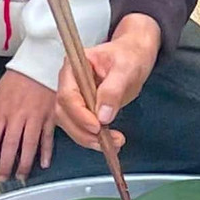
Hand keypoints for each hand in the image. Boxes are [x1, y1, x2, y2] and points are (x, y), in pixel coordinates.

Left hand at [0, 70, 54, 183]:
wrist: (39, 64)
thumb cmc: (17, 79)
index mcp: (2, 111)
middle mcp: (17, 116)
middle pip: (9, 146)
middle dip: (5, 166)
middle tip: (2, 179)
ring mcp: (35, 116)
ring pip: (29, 145)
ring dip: (24, 163)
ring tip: (20, 176)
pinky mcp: (50, 115)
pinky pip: (48, 137)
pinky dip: (46, 151)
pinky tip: (43, 163)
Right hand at [55, 14, 157, 147]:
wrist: (135, 55)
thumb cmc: (130, 55)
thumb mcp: (126, 68)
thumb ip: (113, 90)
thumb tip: (103, 116)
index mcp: (74, 67)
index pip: (67, 95)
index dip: (79, 114)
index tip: (97, 126)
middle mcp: (69, 82)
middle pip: (64, 113)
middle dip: (83, 131)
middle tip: (107, 141)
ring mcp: (74, 96)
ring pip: (70, 124)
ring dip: (88, 138)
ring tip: (115, 144)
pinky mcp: (83, 108)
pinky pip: (81, 127)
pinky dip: (93, 138)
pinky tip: (111, 143)